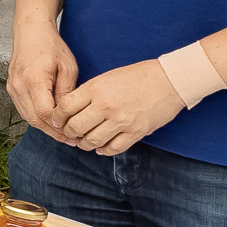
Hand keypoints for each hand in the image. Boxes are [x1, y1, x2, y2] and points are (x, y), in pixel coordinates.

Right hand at [6, 20, 80, 140]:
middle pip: (34, 119)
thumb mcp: (68, 68)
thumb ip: (67, 92)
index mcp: (34, 79)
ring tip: (63, 134)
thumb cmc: (50, 45)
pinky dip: (37, 118)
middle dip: (54, 132)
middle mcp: (19, 85)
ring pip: (28, 117)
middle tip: (72, 140)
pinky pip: (24, 109)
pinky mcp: (12, 87)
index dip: (59, 126)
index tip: (74, 132)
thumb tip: (69, 113)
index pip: (44, 113)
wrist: (30, 31)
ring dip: (45, 127)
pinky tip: (50, 121)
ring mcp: (13, 87)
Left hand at [56, 60, 186, 155]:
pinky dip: (104, 150)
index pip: (65, 107)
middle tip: (69, 133)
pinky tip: (101, 148)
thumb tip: (70, 110)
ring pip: (92, 141)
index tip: (57, 120)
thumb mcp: (106, 77)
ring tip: (83, 142)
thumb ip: (88, 93)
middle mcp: (106, 106)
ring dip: (84, 144)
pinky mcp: (136, 132)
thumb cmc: (136, 76)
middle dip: (68, 133)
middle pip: (75, 127)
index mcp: (95, 89)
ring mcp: (121, 121)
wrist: (169, 80)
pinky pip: (114, 148)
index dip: (57, 117)